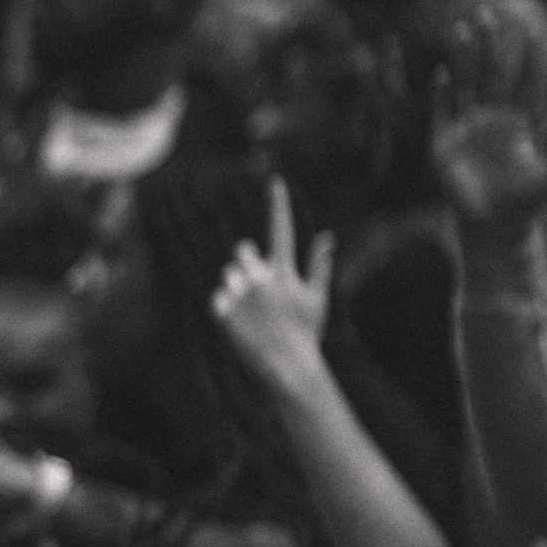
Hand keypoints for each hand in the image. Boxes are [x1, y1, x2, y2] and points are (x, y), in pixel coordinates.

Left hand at [212, 177, 335, 382]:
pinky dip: (227, 308)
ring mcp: (239, 294)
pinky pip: (219, 299)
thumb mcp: (316, 298)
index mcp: (283, 271)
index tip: (275, 181)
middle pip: (243, 251)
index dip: (278, 203)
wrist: (285, 366)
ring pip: (229, 276)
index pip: (280, 228)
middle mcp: (259, 277)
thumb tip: (327, 236)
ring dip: (238, 288)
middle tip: (259, 289)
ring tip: (253, 314)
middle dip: (248, 263)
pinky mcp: (221, 311)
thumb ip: (318, 265)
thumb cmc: (305, 332)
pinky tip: (242, 324)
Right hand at [432, 5, 546, 233]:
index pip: (524, 79)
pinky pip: (442, 113)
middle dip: (490, 44)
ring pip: (465, 84)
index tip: (533, 29)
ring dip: (464, 58)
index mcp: (520, 119)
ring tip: (462, 30)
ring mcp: (466, 129)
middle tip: (489, 13)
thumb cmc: (526, 201)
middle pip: (491, 72)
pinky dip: (442, 95)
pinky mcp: (444, 145)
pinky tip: (443, 74)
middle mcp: (492, 118)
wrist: (495, 227)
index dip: (528, 56)